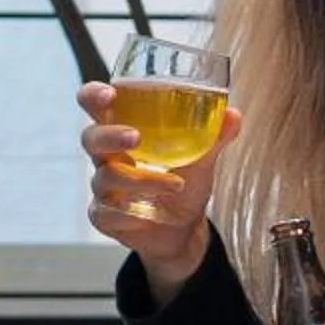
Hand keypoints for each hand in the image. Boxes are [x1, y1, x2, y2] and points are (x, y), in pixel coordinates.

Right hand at [77, 78, 239, 284]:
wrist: (184, 230)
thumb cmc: (184, 183)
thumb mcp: (202, 158)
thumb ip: (214, 136)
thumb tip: (233, 115)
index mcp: (123, 129)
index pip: (96, 104)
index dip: (94, 96)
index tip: (109, 94)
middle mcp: (108, 156)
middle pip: (91, 137)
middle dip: (109, 134)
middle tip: (135, 137)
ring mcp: (103, 186)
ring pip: (105, 177)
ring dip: (140, 180)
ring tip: (174, 183)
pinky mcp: (103, 215)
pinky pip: (105, 211)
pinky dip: (129, 212)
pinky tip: (149, 212)